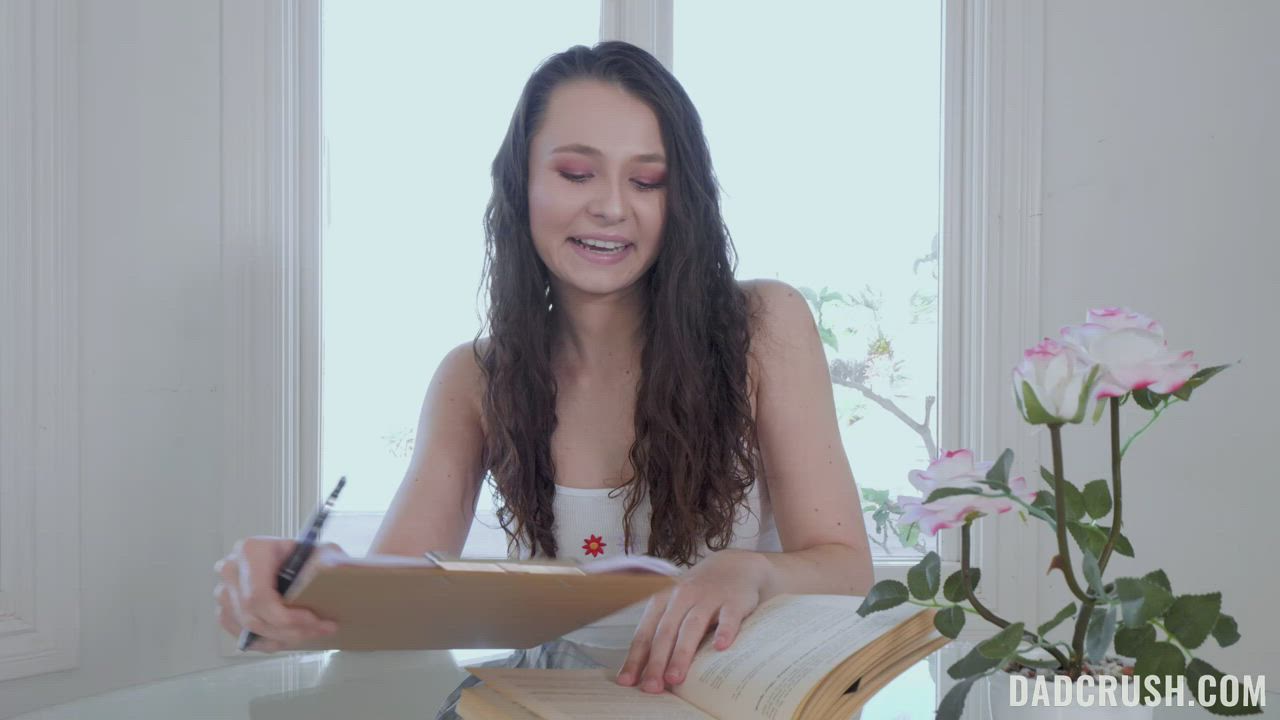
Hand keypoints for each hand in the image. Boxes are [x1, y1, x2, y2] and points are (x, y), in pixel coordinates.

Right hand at [212, 536, 342, 651]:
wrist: (299, 560)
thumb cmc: (309, 556)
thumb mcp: (325, 553)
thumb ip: (329, 560)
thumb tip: (334, 569)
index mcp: (251, 550)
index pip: (259, 595)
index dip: (285, 617)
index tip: (313, 621)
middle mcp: (231, 569)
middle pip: (252, 616)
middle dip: (288, 631)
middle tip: (319, 631)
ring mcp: (224, 589)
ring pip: (246, 627)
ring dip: (279, 639)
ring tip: (307, 635)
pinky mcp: (226, 607)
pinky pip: (240, 633)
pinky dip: (265, 641)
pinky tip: (287, 639)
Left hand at [615, 549, 769, 692]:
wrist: (734, 565)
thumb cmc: (699, 593)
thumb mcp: (675, 606)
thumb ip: (662, 632)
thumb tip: (644, 671)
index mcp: (663, 600)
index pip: (645, 632)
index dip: (636, 658)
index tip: (628, 682)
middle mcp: (683, 597)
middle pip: (666, 632)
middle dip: (656, 662)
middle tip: (651, 687)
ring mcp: (709, 597)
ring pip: (692, 626)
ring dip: (682, 653)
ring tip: (675, 678)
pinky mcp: (734, 600)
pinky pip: (729, 617)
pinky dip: (724, 631)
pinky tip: (720, 647)